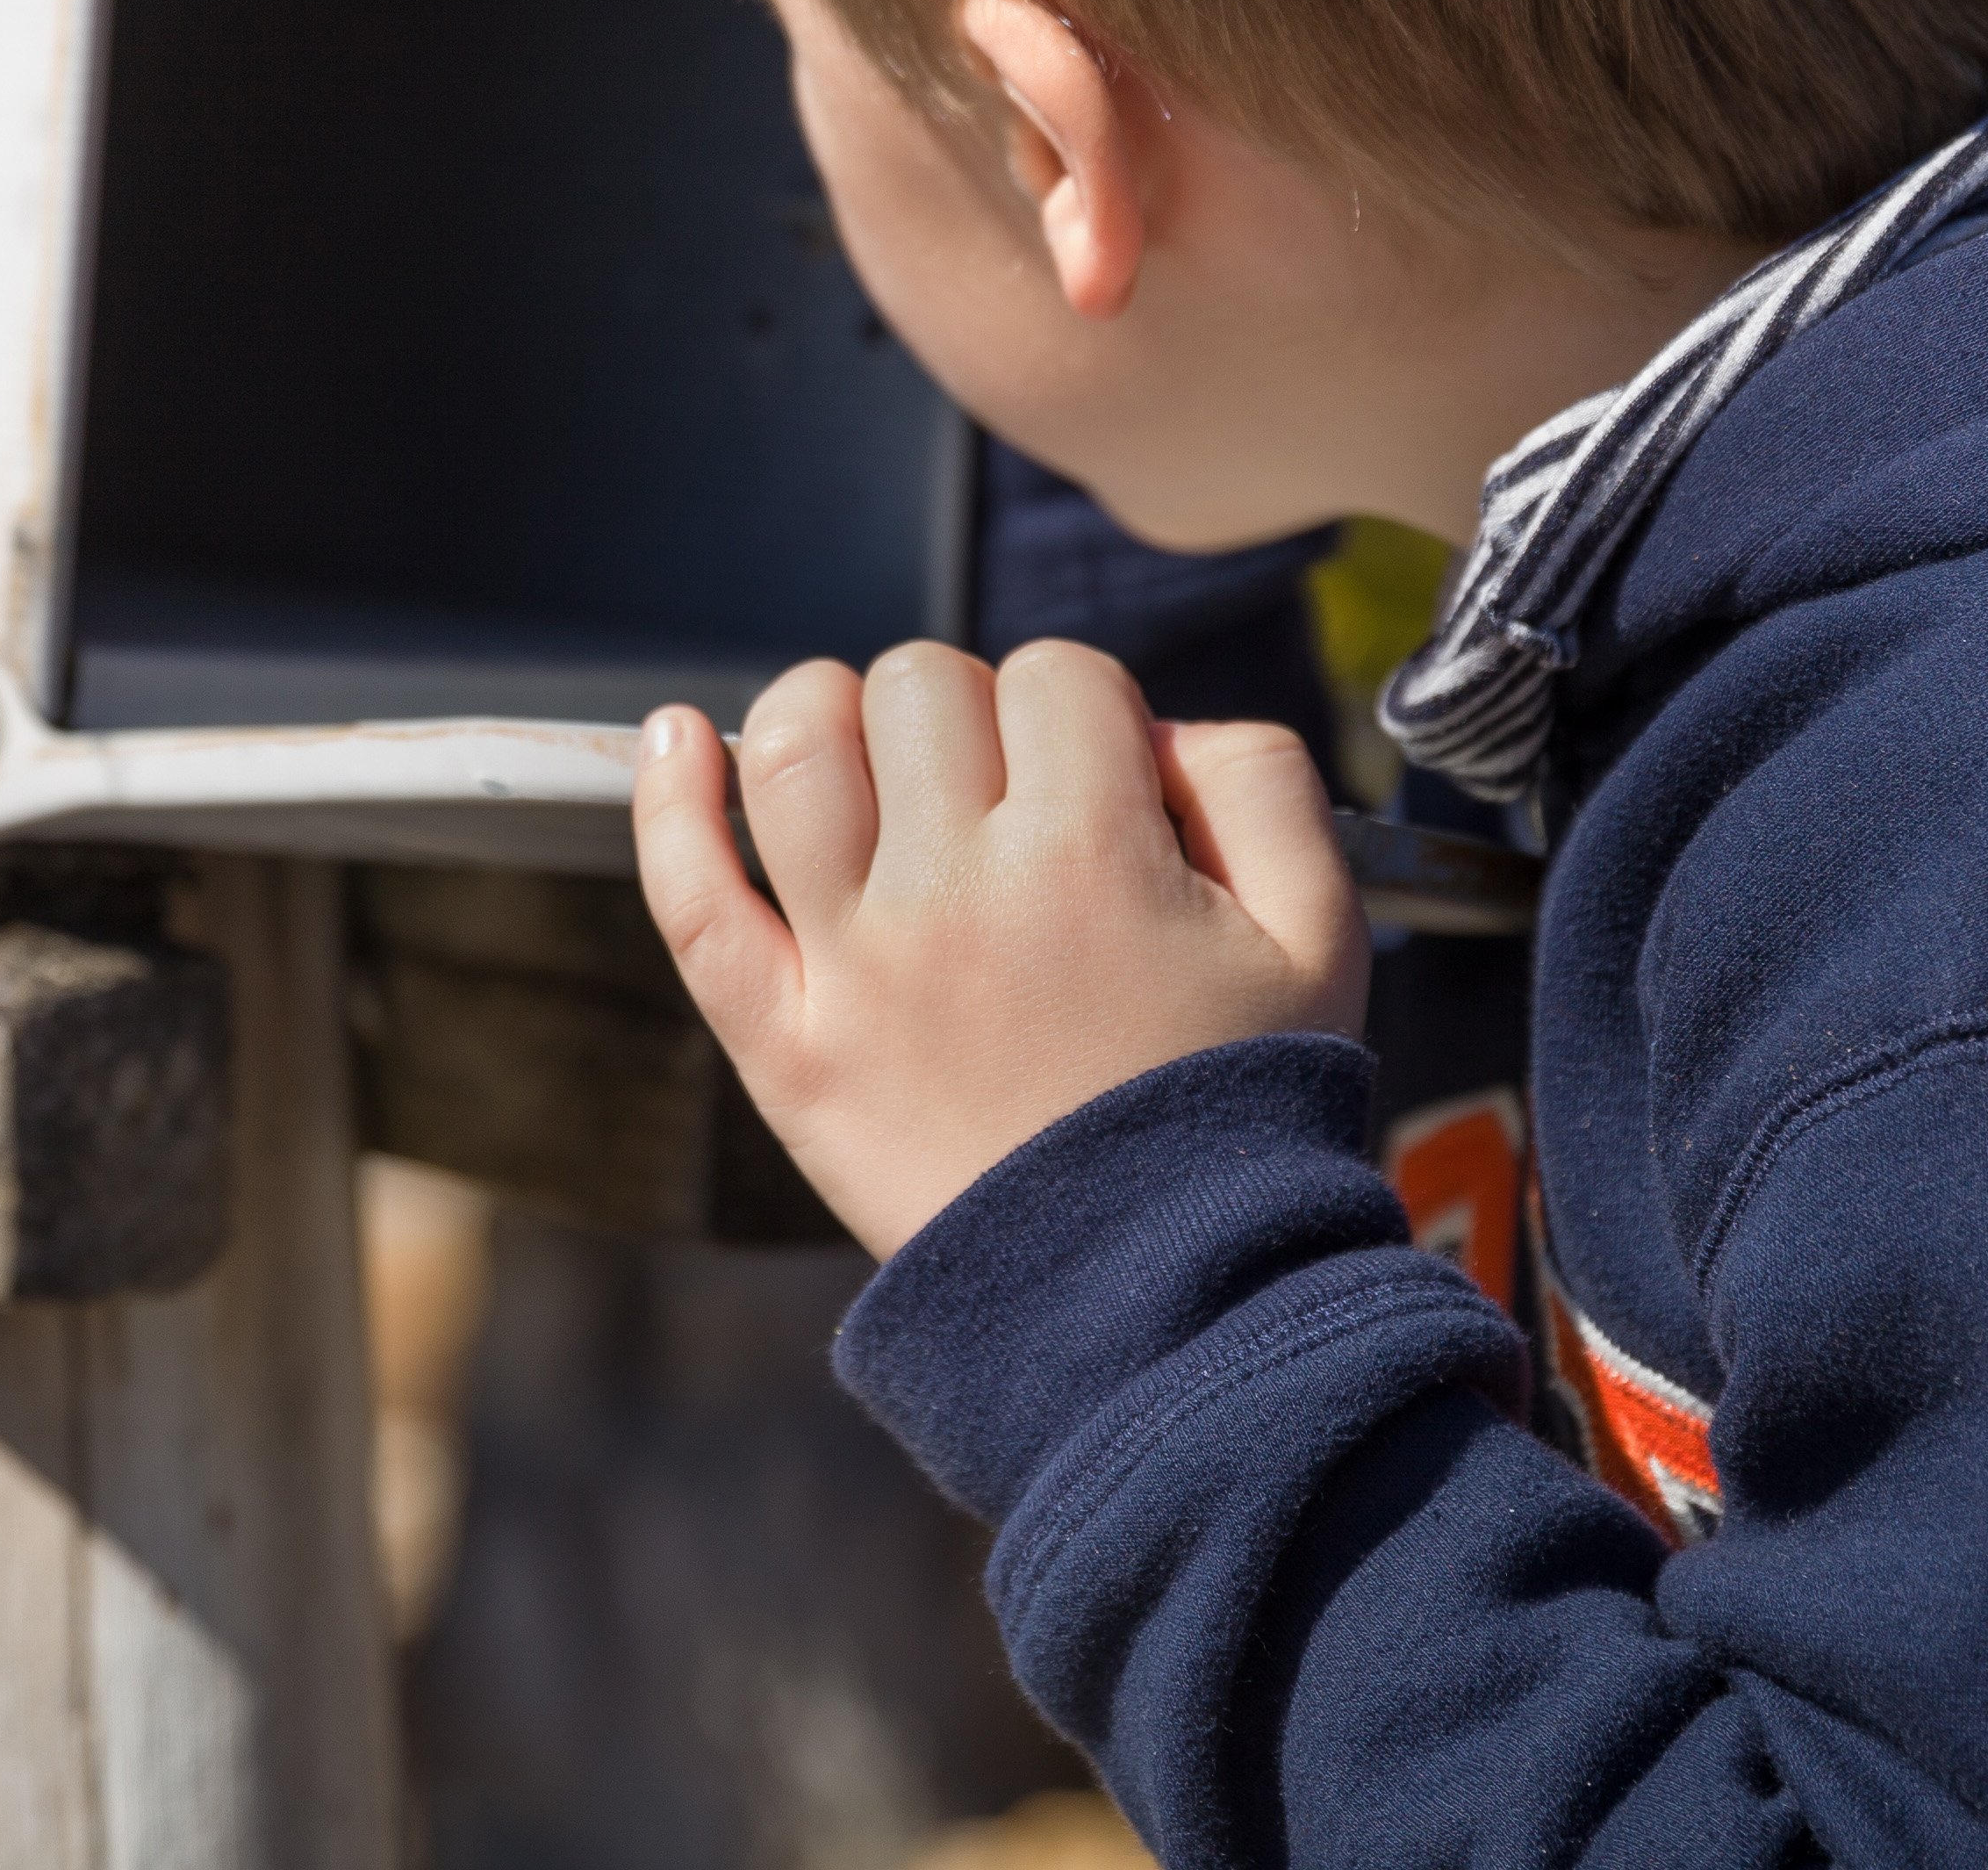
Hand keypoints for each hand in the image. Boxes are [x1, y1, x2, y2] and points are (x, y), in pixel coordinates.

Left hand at [635, 640, 1370, 1257]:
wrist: (1160, 1311)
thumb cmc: (1241, 1119)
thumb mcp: (1321, 935)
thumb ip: (1256, 783)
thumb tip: (1152, 726)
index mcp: (1094, 852)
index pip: (1056, 677)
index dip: (1086, 713)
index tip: (1103, 787)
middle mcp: (958, 890)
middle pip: (917, 688)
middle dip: (966, 713)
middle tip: (1002, 799)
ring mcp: (855, 966)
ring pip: (792, 749)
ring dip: (823, 717)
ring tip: (866, 757)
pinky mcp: (786, 1046)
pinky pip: (691, 895)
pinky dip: (667, 799)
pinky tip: (674, 737)